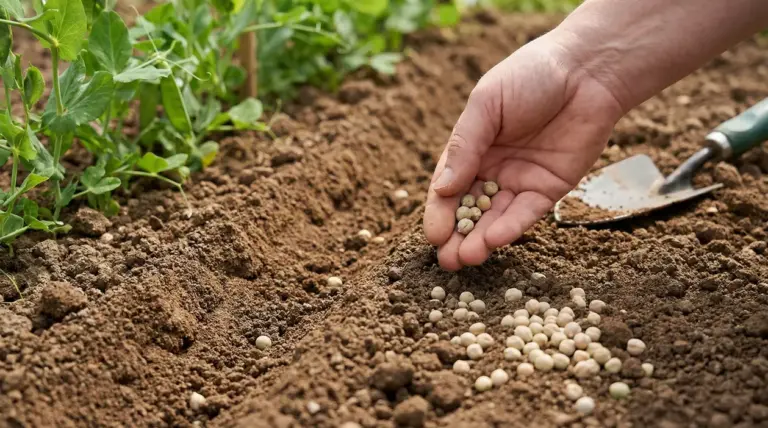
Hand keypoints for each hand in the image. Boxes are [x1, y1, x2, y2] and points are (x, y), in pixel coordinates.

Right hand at [423, 34, 623, 270]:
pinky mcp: (549, 189)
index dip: (439, 212)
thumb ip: (464, 146)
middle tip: (447, 261)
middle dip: (457, 236)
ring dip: (481, 239)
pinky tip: (496, 239)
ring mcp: (520, 181)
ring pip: (495, 217)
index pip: (447, 188)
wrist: (587, 70)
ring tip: (467, 258)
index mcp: (470, 149)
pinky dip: (511, 226)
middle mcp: (492, 169)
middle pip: (469, 210)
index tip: (433, 236)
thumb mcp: (486, 104)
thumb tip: (442, 189)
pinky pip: (526, 212)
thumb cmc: (530, 76)